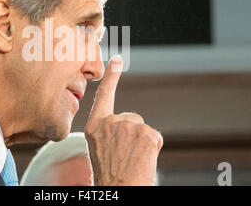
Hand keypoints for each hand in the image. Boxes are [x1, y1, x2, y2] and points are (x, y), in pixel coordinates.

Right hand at [84, 55, 162, 185]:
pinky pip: (154, 137)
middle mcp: (111, 122)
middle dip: (133, 135)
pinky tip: (143, 161)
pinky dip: (152, 149)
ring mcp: (129, 126)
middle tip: (125, 156)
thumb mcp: (98, 149)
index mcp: (95, 126)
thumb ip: (108, 131)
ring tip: (132, 161)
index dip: (111, 77)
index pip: (104, 96)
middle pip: (131, 119)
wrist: (119, 190)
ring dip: (142, 143)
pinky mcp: (147, 133)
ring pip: (143, 129)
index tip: (117, 60)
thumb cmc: (109, 175)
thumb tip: (124, 126)